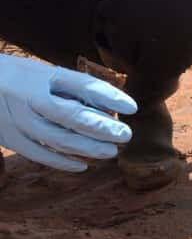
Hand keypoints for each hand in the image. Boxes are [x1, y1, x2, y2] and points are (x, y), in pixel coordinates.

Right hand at [0, 54, 136, 171]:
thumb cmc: (16, 78)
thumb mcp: (41, 73)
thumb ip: (71, 89)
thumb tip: (109, 108)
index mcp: (39, 75)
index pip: (81, 85)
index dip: (109, 96)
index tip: (132, 107)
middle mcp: (27, 96)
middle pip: (70, 115)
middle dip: (102, 128)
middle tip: (125, 135)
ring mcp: (16, 119)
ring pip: (58, 139)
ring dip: (88, 148)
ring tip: (111, 152)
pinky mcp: (9, 138)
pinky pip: (39, 154)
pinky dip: (63, 162)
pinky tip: (83, 164)